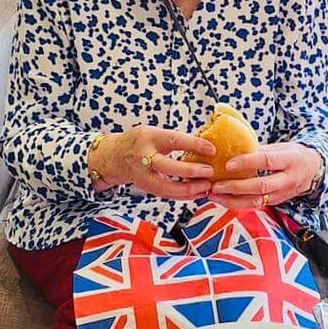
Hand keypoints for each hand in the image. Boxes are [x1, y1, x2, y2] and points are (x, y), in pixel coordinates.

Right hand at [88, 127, 214, 201]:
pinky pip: (166, 194)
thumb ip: (175, 139)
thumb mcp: (155, 132)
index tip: (212, 149)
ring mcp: (142, 175)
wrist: (115, 156)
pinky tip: (197, 193)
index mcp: (149, 137)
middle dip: (190, 171)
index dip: (194, 144)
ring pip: (166, 187)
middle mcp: (143, 157)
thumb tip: (205, 143)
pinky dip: (183, 196)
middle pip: (167, 167)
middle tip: (209, 171)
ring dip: (189, 189)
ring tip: (207, 187)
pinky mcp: (145, 188)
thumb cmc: (141, 141)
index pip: (174, 140)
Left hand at [207, 142, 322, 212]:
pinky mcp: (275, 203)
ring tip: (213, 194)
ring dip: (232, 200)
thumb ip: (260, 150)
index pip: (267, 161)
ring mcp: (282, 194)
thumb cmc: (292, 155)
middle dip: (235, 187)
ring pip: (255, 201)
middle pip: (260, 186)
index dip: (247, 162)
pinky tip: (222, 199)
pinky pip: (254, 205)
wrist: (313, 170)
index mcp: (290, 160)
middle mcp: (288, 180)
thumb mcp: (281, 147)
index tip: (228, 164)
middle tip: (216, 185)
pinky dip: (236, 203)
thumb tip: (233, 146)